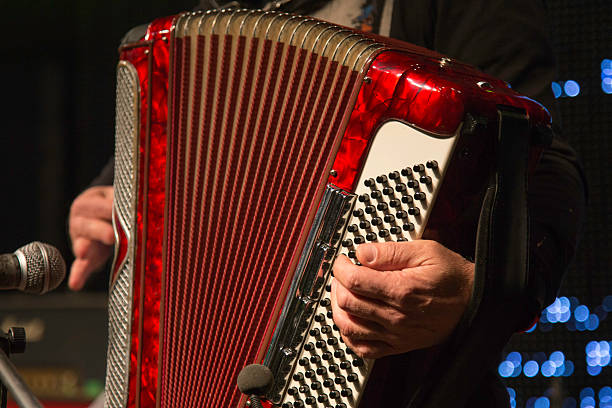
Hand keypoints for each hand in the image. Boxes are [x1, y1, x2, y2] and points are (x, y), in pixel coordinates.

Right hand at [68, 186, 113, 289]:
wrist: (102, 219)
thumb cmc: (112, 206)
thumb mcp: (117, 199)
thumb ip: (123, 203)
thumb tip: (137, 206)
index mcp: (89, 203)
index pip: (97, 205)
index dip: (107, 208)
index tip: (118, 212)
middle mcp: (80, 221)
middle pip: (87, 225)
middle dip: (99, 230)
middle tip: (111, 236)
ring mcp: (81, 240)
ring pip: (81, 244)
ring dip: (84, 249)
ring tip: (83, 253)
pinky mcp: (85, 258)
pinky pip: (80, 267)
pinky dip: (78, 275)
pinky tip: (76, 284)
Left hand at [331, 240, 473, 358]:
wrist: (475, 302)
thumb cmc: (452, 276)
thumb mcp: (426, 251)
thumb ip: (390, 252)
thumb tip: (362, 252)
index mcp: (401, 290)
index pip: (354, 280)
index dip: (341, 267)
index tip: (343, 260)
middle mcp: (396, 316)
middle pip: (347, 303)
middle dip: (337, 284)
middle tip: (343, 274)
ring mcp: (396, 334)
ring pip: (350, 327)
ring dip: (338, 309)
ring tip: (343, 294)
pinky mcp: (398, 345)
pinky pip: (363, 349)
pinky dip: (349, 335)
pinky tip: (350, 320)